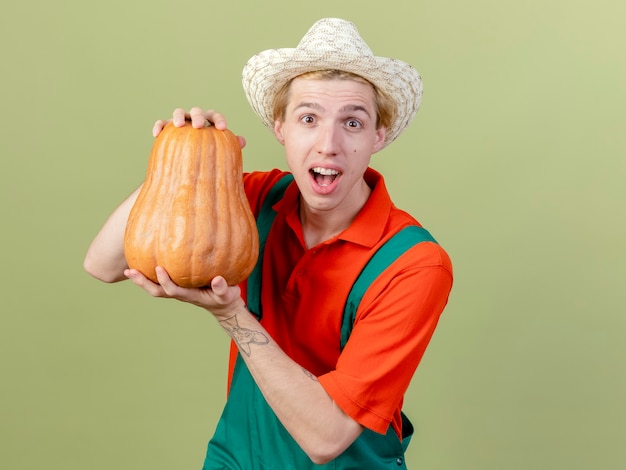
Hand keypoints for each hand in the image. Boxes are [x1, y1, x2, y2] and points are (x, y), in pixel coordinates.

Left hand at [124, 266, 245, 318]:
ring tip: (129, 269)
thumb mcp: (228, 295)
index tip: (159, 268)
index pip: (173, 290)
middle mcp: (180, 293)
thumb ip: (222, 288)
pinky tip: (145, 261)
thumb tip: (217, 279)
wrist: (224, 305)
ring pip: (156, 287)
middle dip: (143, 283)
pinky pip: (161, 281)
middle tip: (130, 271)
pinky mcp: (179, 285)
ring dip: (142, 280)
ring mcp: (178, 290)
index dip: (165, 281)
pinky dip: (150, 275)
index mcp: (190, 296)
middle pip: (157, 291)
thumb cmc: (226, 299)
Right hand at [152, 107, 246, 148]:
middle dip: (198, 116)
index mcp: (209, 121)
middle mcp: (195, 118)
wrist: (191, 165)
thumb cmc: (210, 156)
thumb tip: (242, 141)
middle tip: (199, 126)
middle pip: (197, 111)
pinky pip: (162, 123)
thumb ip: (230, 145)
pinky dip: (160, 125)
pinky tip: (157, 134)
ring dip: (178, 116)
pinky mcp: (167, 127)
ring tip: (178, 125)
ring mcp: (181, 121)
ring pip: (179, 112)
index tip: (223, 128)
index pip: (215, 116)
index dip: (219, 120)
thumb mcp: (221, 152)